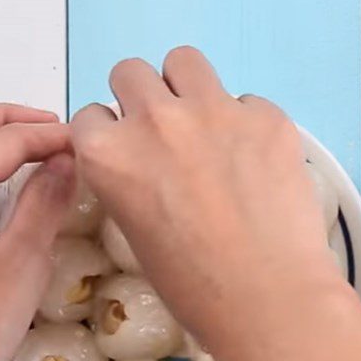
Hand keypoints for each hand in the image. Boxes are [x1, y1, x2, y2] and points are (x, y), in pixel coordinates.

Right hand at [70, 46, 343, 351]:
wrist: (269, 298)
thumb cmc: (196, 289)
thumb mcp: (138, 234)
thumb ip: (132, 182)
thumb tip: (151, 166)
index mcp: (108, 155)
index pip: (91, 116)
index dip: (113, 136)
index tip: (133, 154)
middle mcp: (153, 120)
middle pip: (131, 74)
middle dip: (145, 101)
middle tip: (171, 137)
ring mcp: (213, 110)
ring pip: (185, 62)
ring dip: (189, 89)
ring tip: (211, 127)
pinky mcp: (267, 116)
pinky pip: (248, 102)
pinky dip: (249, 124)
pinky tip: (261, 164)